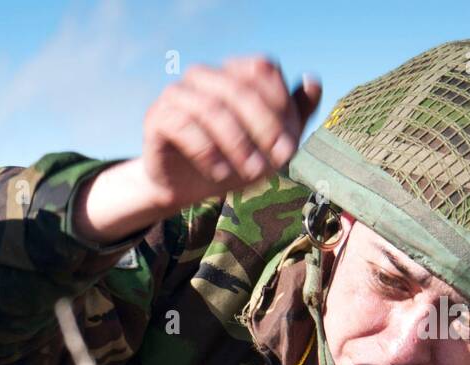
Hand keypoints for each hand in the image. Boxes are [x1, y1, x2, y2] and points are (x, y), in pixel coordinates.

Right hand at [73, 56, 320, 242]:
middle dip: (264, 128)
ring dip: (237, 143)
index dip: (280, 106)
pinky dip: (206, 152)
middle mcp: (203, 76)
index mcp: (231, 71)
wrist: (185, 189)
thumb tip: (313, 81)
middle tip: (278, 162)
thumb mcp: (270, 143)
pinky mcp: (157, 117)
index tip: (289, 148)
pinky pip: (183, 126)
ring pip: (211, 107)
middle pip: (239, 89)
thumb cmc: (231, 160)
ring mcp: (177, 93)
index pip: (262, 71)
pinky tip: (219, 174)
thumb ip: (295, 114)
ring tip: (251, 173)